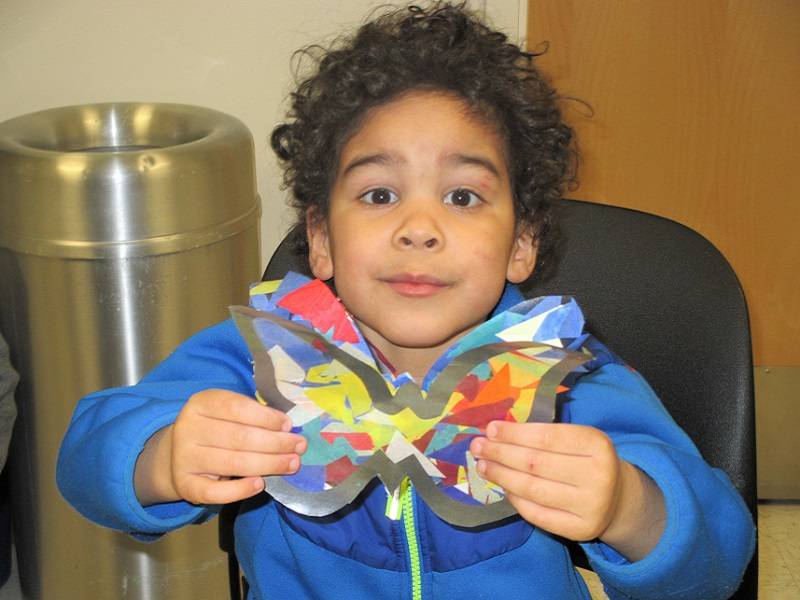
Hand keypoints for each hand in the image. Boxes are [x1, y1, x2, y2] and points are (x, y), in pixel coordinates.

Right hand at [135, 389, 305, 505]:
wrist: (176, 454)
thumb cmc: (215, 428)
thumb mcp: (226, 412)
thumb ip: (252, 416)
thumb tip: (287, 429)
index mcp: (201, 403)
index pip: (237, 408)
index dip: (267, 417)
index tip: (289, 425)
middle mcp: (188, 429)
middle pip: (240, 437)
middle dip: (276, 443)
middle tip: (299, 447)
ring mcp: (184, 458)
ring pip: (233, 463)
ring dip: (269, 464)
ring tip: (292, 463)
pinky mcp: (185, 486)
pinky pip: (216, 492)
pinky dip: (241, 489)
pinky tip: (261, 484)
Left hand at [470, 421, 664, 559]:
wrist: (617, 499)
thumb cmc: (587, 460)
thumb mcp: (577, 439)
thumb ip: (543, 435)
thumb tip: (495, 433)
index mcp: (597, 444)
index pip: (546, 436)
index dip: (514, 433)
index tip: (490, 429)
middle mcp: (597, 476)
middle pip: (536, 463)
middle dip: (501, 453)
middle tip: (478, 446)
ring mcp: (590, 506)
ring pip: (533, 489)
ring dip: (501, 476)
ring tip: (482, 465)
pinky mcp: (580, 530)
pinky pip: (537, 513)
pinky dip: (515, 499)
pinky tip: (502, 487)